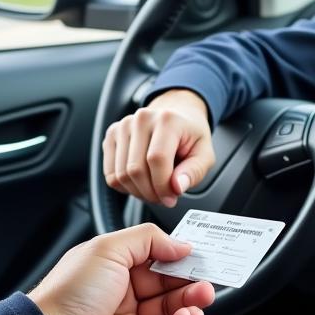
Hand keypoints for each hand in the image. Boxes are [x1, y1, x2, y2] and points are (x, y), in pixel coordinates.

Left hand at [29, 223, 214, 314]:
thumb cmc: (70, 292)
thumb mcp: (109, 248)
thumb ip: (149, 240)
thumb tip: (181, 245)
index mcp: (113, 267)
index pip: (155, 260)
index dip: (179, 258)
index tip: (201, 256)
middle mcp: (121, 295)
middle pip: (166, 287)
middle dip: (189, 283)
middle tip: (207, 280)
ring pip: (169, 313)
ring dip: (189, 305)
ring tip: (201, 299)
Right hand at [103, 89, 214, 206]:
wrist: (176, 116)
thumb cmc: (190, 137)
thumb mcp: (204, 154)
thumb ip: (194, 172)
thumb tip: (176, 187)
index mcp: (167, 119)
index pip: (156, 159)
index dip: (163, 186)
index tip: (172, 198)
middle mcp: (142, 118)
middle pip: (135, 169)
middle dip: (150, 193)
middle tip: (163, 197)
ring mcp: (123, 125)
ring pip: (120, 174)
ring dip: (137, 192)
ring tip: (154, 190)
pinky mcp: (112, 135)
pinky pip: (110, 173)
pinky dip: (125, 186)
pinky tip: (141, 182)